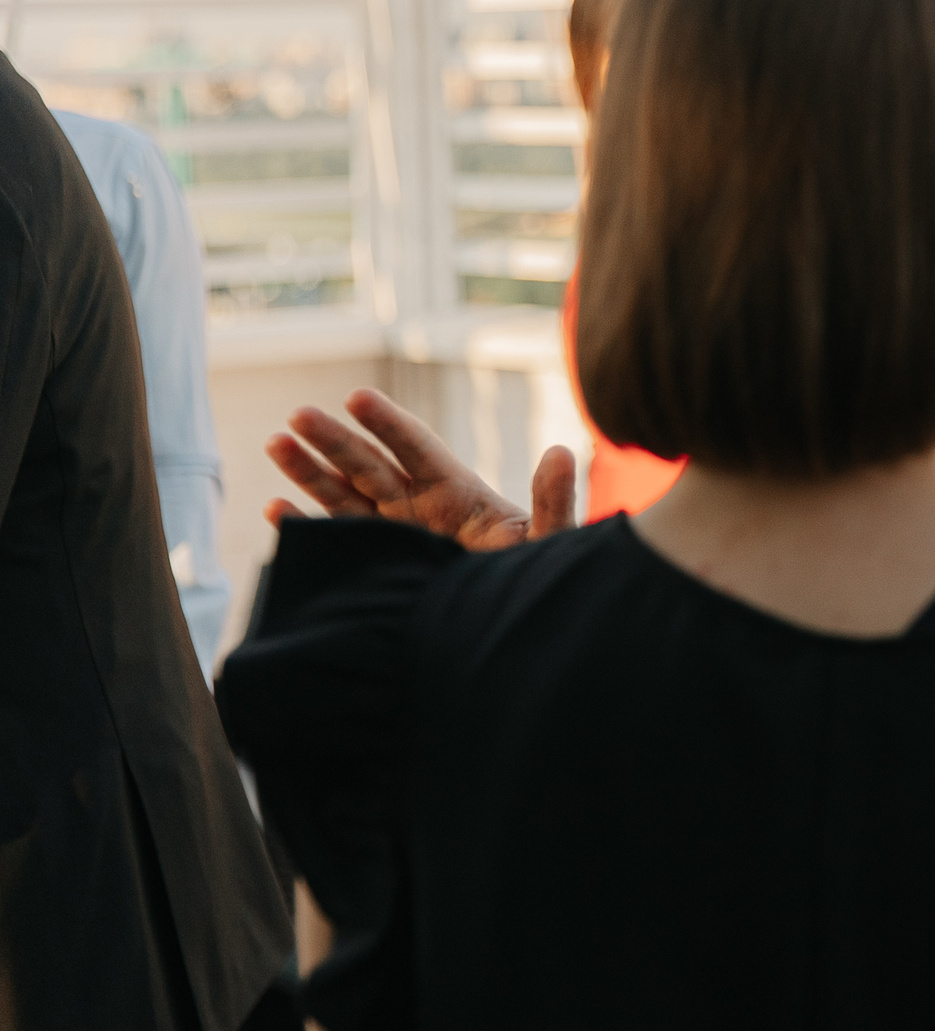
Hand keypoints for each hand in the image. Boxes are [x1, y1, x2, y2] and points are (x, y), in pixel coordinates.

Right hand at [265, 387, 575, 551]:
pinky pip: (334, 544)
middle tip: (299, 414)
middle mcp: (418, 507)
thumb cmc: (534, 580)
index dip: (387, 424)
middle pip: (370, 465)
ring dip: (308, 472)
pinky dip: (305, 529)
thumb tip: (562, 452)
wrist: (514, 632)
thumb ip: (553, 500)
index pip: (417, 449)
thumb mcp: (548, 540)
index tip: (357, 397)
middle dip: (335, 440)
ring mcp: (394, 535)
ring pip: (343, 495)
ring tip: (276, 442)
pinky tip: (277, 511)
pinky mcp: (376, 568)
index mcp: (457, 493)